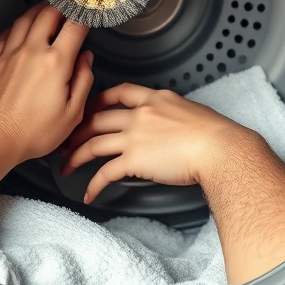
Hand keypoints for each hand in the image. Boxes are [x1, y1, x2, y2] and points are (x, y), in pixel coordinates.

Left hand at [0, 3, 93, 163]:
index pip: (74, 27)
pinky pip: (5, 34)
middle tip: (68, 6)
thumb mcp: (72, 114)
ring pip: (24, 19)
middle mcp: (31, 52)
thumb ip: (83, 81)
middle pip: (47, 14)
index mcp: (55, 63)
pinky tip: (19, 28)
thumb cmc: (31, 133)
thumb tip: (86, 60)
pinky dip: (16, 26)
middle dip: (61, 6)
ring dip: (38, 10)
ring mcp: (9, 55)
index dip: (84, 16)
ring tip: (46, 10)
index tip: (88, 15)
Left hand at [61, 83, 253, 202]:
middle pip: (97, 118)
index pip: (120, 92)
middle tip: (67, 139)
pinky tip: (89, 192)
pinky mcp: (134, 160)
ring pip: (94, 144)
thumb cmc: (215, 133)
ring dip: (76, 156)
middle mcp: (141, 114)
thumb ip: (174, 114)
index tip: (91, 104)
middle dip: (77, 129)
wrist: (219, 147)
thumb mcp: (192, 110)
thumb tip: (173, 124)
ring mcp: (135, 136)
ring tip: (66, 167)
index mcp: (156, 99)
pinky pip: (105, 172)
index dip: (100, 98)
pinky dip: (94, 184)